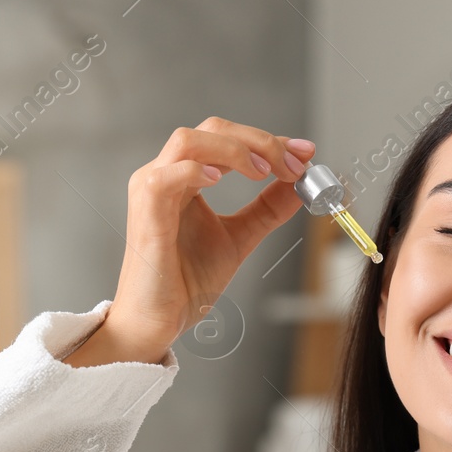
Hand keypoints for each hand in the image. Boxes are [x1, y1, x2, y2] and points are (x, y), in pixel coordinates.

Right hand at [67, 118, 311, 366]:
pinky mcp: (145, 213)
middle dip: (259, 141)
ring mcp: (151, 190)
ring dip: (233, 149)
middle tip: (294, 166)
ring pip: (188, 141)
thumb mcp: (239, 238)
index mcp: (186, 177)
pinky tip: (220, 181)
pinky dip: (195, 171)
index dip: (269, 140)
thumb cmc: (186, 282)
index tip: (306, 152)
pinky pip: (165, 177)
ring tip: (265, 171)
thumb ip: (267, 210)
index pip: (228, 139)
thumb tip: (300, 186)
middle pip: (212, 129)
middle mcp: (166, 175)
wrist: (158, 321)